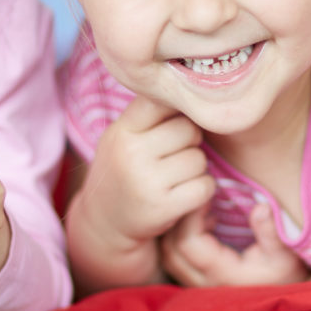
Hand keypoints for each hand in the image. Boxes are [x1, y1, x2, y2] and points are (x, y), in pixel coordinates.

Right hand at [66, 96, 216, 290]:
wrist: (105, 224)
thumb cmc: (123, 171)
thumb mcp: (123, 137)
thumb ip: (148, 114)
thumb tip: (192, 85)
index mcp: (122, 131)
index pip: (161, 100)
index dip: (177, 109)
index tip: (174, 120)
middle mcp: (131, 153)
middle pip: (189, 129)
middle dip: (190, 142)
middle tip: (175, 155)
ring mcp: (147, 181)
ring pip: (199, 159)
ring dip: (196, 168)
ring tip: (176, 176)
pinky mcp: (163, 207)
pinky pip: (205, 186)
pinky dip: (202, 190)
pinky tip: (185, 193)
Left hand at [160, 201, 310, 286]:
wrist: (287, 292)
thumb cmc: (286, 271)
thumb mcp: (286, 252)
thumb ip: (271, 231)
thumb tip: (260, 207)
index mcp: (222, 274)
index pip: (188, 243)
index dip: (190, 215)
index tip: (205, 194)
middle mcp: (205, 284)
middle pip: (171, 249)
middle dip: (179, 219)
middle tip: (198, 197)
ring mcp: (200, 285)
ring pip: (169, 256)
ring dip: (177, 229)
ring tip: (201, 209)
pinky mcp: (199, 282)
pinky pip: (175, 259)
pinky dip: (180, 238)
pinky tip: (204, 223)